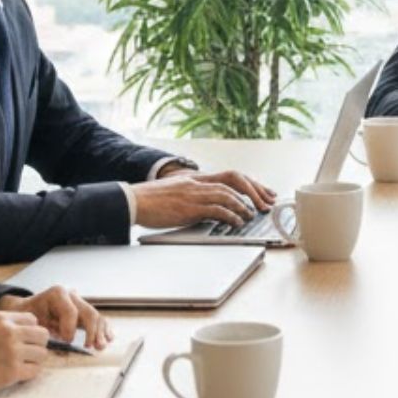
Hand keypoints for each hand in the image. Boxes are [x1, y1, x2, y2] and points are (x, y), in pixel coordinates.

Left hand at [0, 285, 110, 349]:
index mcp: (57, 294)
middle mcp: (71, 295)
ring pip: (96, 316)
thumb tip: (62, 338)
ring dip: (100, 332)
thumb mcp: (28, 319)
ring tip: (100, 346)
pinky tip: (108, 338)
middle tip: (90, 346)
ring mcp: (78, 303)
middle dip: (92, 331)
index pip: (71, 311)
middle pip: (88, 313)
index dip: (70, 328)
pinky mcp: (82, 312)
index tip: (65, 341)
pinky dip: (104, 328)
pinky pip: (97, 319)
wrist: (24, 310)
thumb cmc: (24, 315)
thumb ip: (42, 327)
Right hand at [0, 311, 48, 397]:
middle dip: (36, 346)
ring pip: (42, 354)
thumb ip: (5, 328)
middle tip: (25, 356)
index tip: (23, 342)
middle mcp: (9, 332)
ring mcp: (12, 352)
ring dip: (33, 361)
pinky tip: (14, 375)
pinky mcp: (11, 372)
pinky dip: (27, 375)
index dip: (30, 332)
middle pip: (43, 336)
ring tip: (18, 366)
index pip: (33, 320)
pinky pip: (34, 371)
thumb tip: (29, 335)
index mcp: (1, 319)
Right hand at [131, 174, 260, 228]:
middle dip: (253, 191)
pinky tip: (236, 221)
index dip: (249, 183)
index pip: (230, 175)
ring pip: (227, 194)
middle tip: (266, 203)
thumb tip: (211, 209)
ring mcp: (193, 193)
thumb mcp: (176, 193)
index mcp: (195, 178)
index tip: (262, 192)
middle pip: (234, 180)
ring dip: (243, 205)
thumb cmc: (151, 201)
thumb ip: (194, 197)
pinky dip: (230, 215)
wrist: (132, 201)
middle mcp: (197, 182)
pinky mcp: (188, 207)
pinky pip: (215, 209)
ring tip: (252, 215)